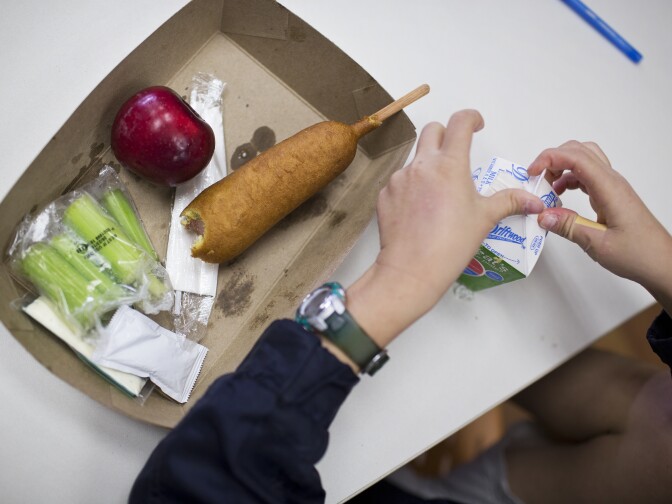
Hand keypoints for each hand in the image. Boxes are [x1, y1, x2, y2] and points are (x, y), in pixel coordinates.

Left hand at [346, 110, 544, 348]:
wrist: (411, 269)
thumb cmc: (451, 243)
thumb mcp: (485, 219)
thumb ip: (509, 202)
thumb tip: (533, 200)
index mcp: (449, 165)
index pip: (460, 123)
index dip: (471, 118)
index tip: (477, 124)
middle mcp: (422, 165)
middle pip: (432, 131)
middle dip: (446, 134)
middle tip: (456, 151)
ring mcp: (399, 179)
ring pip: (415, 160)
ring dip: (428, 166)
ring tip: (439, 195)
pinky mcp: (385, 195)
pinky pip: (400, 183)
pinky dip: (412, 189)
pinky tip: (419, 212)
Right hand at [527, 141, 671, 309]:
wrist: (660, 262)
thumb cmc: (638, 253)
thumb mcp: (597, 244)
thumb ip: (568, 226)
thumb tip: (543, 214)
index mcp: (609, 188)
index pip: (576, 158)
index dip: (550, 158)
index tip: (532, 172)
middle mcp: (612, 182)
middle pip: (580, 151)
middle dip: (554, 159)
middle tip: (537, 179)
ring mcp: (612, 187)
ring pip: (584, 161)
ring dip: (562, 168)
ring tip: (546, 189)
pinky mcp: (610, 196)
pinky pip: (587, 176)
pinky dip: (569, 179)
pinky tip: (560, 196)